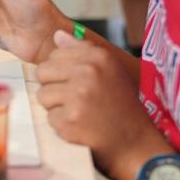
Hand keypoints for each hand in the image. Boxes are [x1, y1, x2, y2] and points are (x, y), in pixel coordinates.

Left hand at [35, 30, 167, 179]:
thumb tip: (57, 34)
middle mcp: (89, 72)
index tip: (81, 85)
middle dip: (55, 88)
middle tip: (78, 101)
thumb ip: (82, 50)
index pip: (54, 55)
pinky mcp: (70, 120)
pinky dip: (62, 126)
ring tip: (80, 114)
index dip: (62, 73)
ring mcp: (79, 96)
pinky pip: (49, 118)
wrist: (136, 144)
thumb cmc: (121, 106)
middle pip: (43, 72)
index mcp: (98, 56)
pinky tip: (81, 128)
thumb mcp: (110, 70)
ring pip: (42, 95)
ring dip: (57, 108)